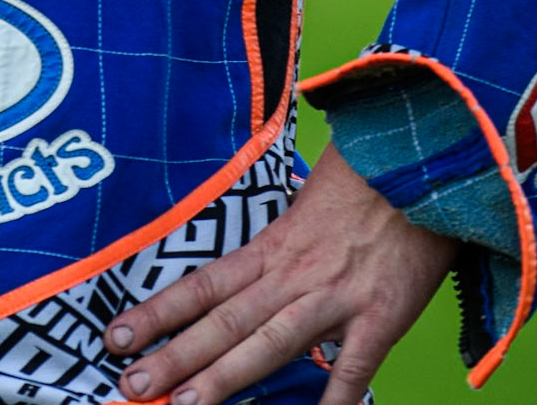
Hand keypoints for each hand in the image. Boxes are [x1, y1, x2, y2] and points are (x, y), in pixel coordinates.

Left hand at [104, 143, 456, 404]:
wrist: (421, 157)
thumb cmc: (365, 179)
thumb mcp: (307, 205)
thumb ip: (278, 245)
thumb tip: (250, 270)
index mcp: (272, 246)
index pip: (203, 284)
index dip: (158, 313)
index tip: (114, 338)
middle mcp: (293, 273)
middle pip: (224, 321)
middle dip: (174, 358)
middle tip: (130, 388)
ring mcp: (335, 296)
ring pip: (270, 344)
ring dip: (225, 378)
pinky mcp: (381, 315)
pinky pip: (354, 367)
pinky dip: (336, 399)